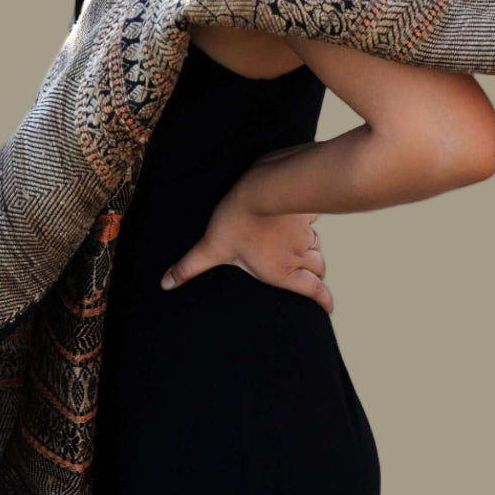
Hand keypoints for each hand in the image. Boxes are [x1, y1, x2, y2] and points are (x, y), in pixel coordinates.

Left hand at [158, 173, 332, 313]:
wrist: (263, 187)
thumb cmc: (237, 221)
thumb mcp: (210, 247)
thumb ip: (190, 267)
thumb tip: (165, 284)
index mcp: (281, 271)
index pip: (311, 290)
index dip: (323, 300)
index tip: (329, 307)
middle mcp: (299, 255)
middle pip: (319, 268)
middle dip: (317, 273)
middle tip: (314, 276)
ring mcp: (306, 232)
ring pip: (318, 245)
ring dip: (315, 249)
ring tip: (308, 250)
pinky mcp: (307, 210)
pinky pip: (314, 219)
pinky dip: (311, 221)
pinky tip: (305, 216)